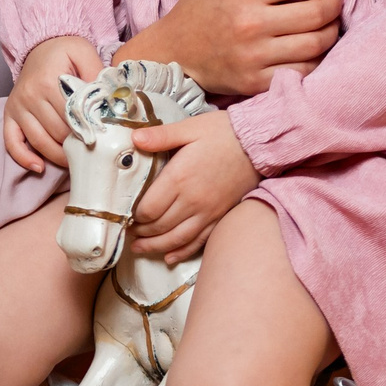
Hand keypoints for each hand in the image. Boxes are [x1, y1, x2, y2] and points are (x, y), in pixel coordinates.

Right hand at [4, 35, 103, 174]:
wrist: (40, 46)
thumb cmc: (64, 52)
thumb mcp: (84, 53)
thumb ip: (97, 74)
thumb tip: (108, 101)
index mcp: (48, 80)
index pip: (72, 116)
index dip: (89, 131)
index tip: (103, 140)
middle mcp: (30, 95)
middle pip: (57, 132)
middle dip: (76, 145)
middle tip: (93, 153)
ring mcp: (18, 106)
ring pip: (39, 141)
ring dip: (58, 156)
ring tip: (75, 161)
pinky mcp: (9, 114)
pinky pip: (11, 142)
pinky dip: (24, 158)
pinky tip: (39, 167)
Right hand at [116, 0, 342, 97]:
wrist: (173, 52)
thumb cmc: (199, 7)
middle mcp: (251, 25)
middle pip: (315, 13)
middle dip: (335, 4)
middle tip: (337, 0)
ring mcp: (254, 57)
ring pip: (315, 44)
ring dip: (331, 31)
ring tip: (330, 23)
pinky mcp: (255, 82)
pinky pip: (301, 72)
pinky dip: (317, 59)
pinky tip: (315, 48)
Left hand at [124, 110, 257, 262]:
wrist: (260, 144)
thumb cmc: (224, 133)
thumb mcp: (190, 128)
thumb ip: (161, 136)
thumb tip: (134, 139)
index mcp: (179, 178)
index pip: (148, 208)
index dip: (134, 215)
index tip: (125, 214)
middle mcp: (192, 200)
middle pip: (159, 227)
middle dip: (141, 232)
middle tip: (128, 232)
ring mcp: (208, 212)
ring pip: (177, 239)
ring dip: (156, 246)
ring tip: (140, 248)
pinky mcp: (220, 216)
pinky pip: (199, 241)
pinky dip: (182, 251)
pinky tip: (170, 257)